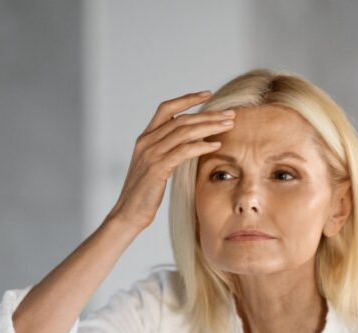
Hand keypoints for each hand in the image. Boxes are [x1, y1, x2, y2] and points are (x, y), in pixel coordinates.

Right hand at [107, 90, 234, 231]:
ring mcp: (150, 154)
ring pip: (184, 132)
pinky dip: (201, 146)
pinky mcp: (157, 168)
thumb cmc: (144, 193)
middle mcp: (146, 142)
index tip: (207, 94)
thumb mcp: (155, 166)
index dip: (187, 99)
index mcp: (145, 138)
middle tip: (229, 114)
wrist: (128, 212)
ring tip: (228, 126)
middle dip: (208, 114)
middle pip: (181, 119)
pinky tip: (215, 145)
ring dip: (209, 127)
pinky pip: (183, 151)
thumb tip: (194, 140)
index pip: (166, 109)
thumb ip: (168, 150)